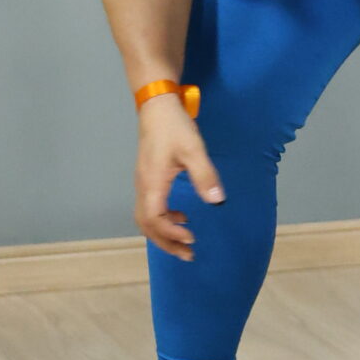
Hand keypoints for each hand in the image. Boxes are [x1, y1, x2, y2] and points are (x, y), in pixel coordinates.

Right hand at [134, 94, 223, 259]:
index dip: (171, 233)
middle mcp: (143, 186)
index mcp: (152, 183)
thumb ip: (205, 175)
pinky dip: (162, 219)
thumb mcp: (193, 149)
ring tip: (184, 241)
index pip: (154, 219)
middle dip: (166, 242)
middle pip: (146, 225)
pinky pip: (149, 208)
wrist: (156, 105)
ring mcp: (143, 182)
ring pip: (145, 218)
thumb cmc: (174, 126)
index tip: (192, 237)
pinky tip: (181, 216)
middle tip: (188, 254)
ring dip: (163, 233)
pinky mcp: (147, 177)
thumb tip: (217, 201)